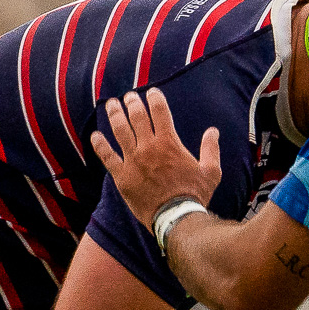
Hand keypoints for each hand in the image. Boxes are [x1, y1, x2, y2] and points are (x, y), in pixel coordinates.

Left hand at [90, 88, 221, 227]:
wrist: (176, 217)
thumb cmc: (195, 194)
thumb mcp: (211, 170)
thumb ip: (211, 148)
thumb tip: (213, 131)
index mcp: (169, 142)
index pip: (159, 111)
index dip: (154, 98)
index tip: (151, 92)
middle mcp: (149, 147)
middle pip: (136, 117)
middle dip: (132, 102)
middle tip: (128, 96)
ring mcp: (133, 161)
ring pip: (120, 131)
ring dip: (114, 115)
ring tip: (111, 105)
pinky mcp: (122, 177)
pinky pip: (107, 157)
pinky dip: (100, 145)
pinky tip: (95, 135)